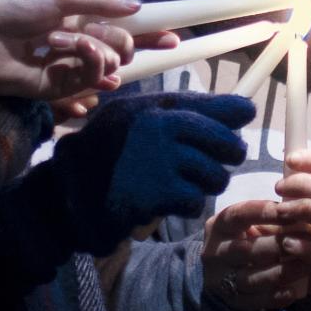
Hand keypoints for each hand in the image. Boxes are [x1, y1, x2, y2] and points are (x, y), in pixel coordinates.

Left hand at [0, 0, 174, 103]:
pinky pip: (84, 83)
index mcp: (73, 18)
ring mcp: (63, 67)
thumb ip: (99, 4)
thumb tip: (137, 7)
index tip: (174, 37)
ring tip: (70, 45)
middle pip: (117, 48)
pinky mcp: (51, 90)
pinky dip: (89, 69)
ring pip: (104, 66)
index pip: (118, 27)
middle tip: (105, 41)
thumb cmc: (8, 7)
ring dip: (97, 53)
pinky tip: (84, 61)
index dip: (146, 33)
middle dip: (124, 43)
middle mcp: (72, 43)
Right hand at [40, 93, 256, 255]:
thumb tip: (243, 109)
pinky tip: (167, 201)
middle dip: (227, 156)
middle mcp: (159, 126)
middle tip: (214, 163)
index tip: (243, 118)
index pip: (215, 104)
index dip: (235, 113)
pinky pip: (196, 200)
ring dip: (205, 185)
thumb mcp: (135, 120)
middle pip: (226, 142)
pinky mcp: (158, 191)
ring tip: (182, 184)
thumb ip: (180, 112)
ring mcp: (159, 159)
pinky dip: (186, 205)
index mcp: (154, 106)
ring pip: (215, 175)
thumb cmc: (106, 155)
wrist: (68, 193)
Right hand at [203, 197, 310, 310]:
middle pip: (248, 249)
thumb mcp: (246, 221)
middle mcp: (214, 253)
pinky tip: (296, 289)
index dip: (264, 212)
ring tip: (308, 264)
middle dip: (280, 244)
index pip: (239, 215)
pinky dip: (278, 295)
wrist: (222, 273)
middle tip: (310, 238)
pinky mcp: (234, 301)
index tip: (290, 210)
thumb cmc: (244, 238)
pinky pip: (258, 301)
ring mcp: (221, 281)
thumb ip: (267, 212)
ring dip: (284, 271)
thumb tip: (297, 200)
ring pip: (254, 278)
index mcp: (218, 227)